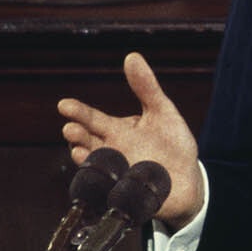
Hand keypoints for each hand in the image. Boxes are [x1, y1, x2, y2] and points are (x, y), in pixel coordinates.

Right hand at [58, 52, 205, 227]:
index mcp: (117, 131)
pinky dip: (108, 185)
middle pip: (88, 143)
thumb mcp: (162, 111)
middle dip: (77, 137)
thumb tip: (132, 56)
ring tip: (79, 151)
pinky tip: (107, 177)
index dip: (78, 112)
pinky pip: (112, 191)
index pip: (93, 119)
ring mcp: (117, 174)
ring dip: (86, 160)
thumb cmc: (171, 143)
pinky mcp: (126, 194)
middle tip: (71, 129)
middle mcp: (112, 152)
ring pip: (95, 167)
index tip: (64, 105)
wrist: (187, 179)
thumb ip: (146, 87)